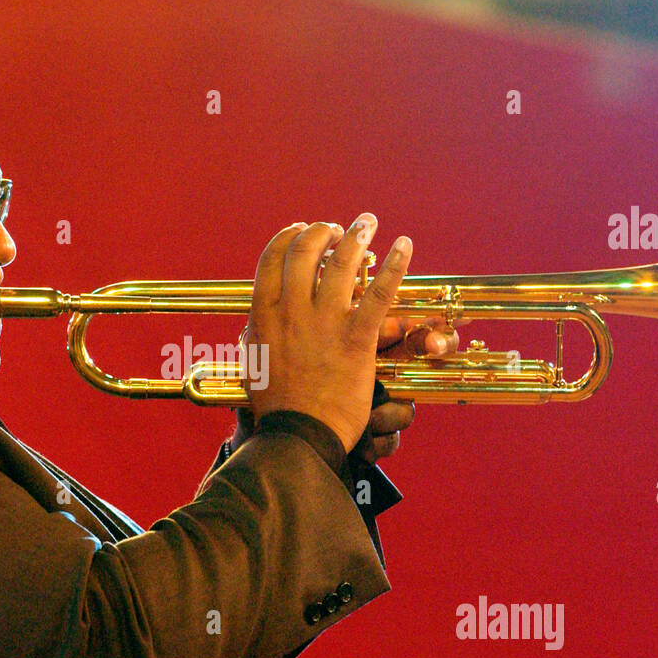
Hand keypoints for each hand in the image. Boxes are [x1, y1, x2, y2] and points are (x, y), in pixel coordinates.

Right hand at [243, 214, 410, 451]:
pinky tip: (405, 245)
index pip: (272, 258)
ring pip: (342, 263)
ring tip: (368, 222)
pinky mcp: (357, 339)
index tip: (301, 229)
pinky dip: (395, 265)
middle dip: (322, 231)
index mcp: (263, 314)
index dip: (289, 236)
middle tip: (337, 228)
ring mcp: (325, 323)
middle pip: (306, 251)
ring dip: (357, 235)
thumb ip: (257, 333)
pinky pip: (380, 293)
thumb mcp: (253, 362)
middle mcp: (291, 311)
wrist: (297, 435)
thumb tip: (256, 320)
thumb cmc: (275, 406)